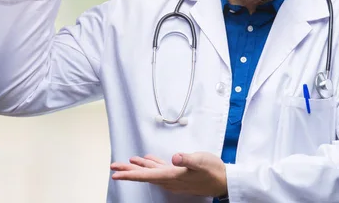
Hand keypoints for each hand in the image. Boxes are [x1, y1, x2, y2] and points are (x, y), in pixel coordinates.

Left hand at [110, 152, 227, 196]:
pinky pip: (160, 172)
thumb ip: (187, 159)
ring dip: (139, 168)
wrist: (224, 181)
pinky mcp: (179, 177)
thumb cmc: (213, 171)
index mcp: (173, 176)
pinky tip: (150, 161)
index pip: (146, 176)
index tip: (116, 174)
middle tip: (115, 166)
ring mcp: (174, 179)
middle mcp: (170, 180)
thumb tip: (175, 157)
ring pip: (152, 174)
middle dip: (129, 170)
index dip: (130, 174)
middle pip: (145, 175)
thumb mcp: (201, 161)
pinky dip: (152, 167)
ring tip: (128, 162)